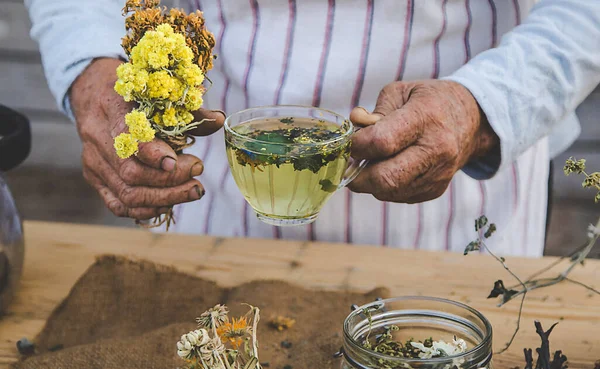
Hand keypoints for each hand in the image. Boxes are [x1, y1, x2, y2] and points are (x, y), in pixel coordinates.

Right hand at [70, 58, 224, 219]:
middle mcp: (98, 138)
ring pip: (127, 194)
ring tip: (193, 190)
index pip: (128, 138)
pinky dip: (147, 210)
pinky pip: (118, 205)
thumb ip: (190, 109)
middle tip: (197, 171)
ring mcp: (94, 162)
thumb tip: (219, 121)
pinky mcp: (95, 178)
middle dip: (170, 180)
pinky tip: (169, 203)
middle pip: (131, 173)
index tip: (178, 161)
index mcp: (112, 108)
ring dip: (166, 198)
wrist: (92, 93)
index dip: (153, 155)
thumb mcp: (159, 89)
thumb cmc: (133, 92)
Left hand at [348, 80, 498, 202]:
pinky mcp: (435, 191)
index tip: (349, 143)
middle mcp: (436, 150)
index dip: (356, 146)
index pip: (382, 142)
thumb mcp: (401, 92)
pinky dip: (385, 186)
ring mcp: (438, 174)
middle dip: (357, 175)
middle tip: (348, 164)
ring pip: (388, 192)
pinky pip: (397, 196)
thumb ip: (374, 112)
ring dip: (370, 181)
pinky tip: (389, 168)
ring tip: (371, 162)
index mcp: (426, 118)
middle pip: (385, 178)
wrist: (471, 121)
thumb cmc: (430, 102)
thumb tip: (355, 129)